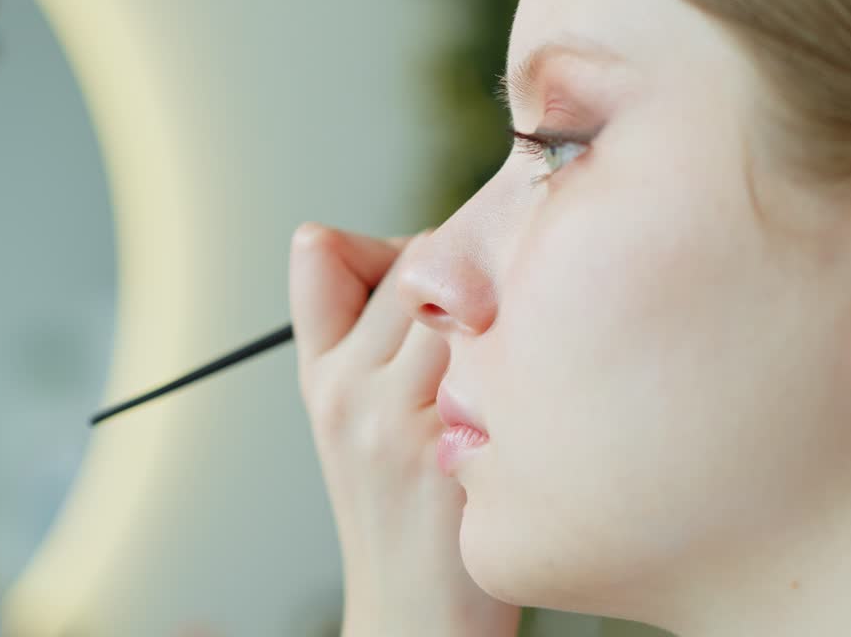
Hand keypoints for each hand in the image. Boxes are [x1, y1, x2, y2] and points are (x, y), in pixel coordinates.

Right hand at [290, 223, 520, 636]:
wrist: (413, 612)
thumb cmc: (399, 506)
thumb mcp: (348, 417)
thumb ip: (358, 333)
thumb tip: (424, 258)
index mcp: (318, 375)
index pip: (326, 251)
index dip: (388, 249)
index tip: (427, 282)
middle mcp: (347, 390)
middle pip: (416, 262)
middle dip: (463, 272)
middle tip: (492, 315)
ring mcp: (399, 418)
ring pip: (463, 296)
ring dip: (503, 305)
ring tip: (517, 350)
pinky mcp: (453, 447)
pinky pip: (498, 352)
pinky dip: (522, 351)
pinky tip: (532, 388)